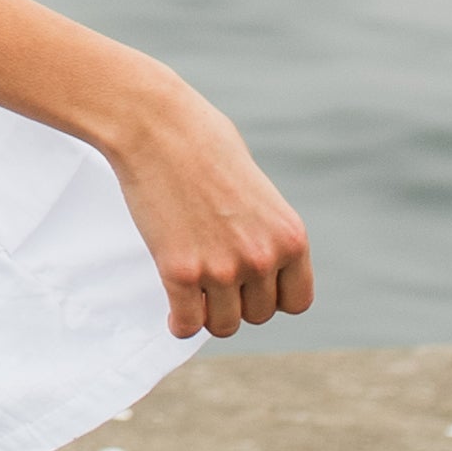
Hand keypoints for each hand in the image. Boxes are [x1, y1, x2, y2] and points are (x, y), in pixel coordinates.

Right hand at [102, 79, 310, 337]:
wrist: (155, 125)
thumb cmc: (202, 143)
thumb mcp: (256, 188)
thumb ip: (263, 230)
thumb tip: (255, 262)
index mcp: (290, 237)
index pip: (296, 302)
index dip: (270, 296)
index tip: (247, 283)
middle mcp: (262, 258)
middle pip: (257, 315)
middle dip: (235, 301)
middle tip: (211, 276)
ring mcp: (221, 268)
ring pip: (222, 325)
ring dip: (207, 313)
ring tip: (192, 292)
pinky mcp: (179, 272)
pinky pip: (186, 324)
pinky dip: (179, 323)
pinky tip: (173, 312)